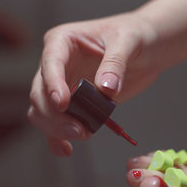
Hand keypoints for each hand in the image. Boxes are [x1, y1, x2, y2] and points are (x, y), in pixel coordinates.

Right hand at [28, 12, 160, 155]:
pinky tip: (66, 150)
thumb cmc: (135, 36)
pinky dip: (58, 139)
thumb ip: (115, 63)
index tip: (62, 104)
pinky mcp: (74, 104)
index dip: (52, 85)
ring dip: (57, 128)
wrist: (146, 49)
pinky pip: (57, 124)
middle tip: (80, 130)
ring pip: (43, 111)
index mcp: (63, 41)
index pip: (50, 63)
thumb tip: (105, 89)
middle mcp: (57, 64)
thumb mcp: (128, 41)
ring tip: (83, 135)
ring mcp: (63, 85)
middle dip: (55, 115)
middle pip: (40, 92)